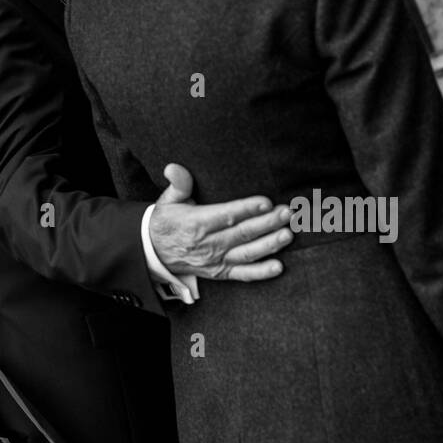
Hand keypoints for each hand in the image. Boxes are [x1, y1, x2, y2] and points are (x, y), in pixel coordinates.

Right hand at [149, 163, 291, 281]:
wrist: (155, 252)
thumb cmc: (167, 221)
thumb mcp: (167, 200)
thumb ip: (178, 184)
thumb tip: (173, 168)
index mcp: (196, 223)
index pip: (225, 215)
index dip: (246, 209)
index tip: (266, 201)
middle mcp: (207, 244)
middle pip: (241, 233)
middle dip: (266, 223)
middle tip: (286, 213)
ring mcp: (216, 260)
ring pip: (246, 253)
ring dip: (269, 245)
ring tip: (287, 234)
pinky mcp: (221, 272)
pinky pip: (243, 274)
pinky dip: (260, 272)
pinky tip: (278, 266)